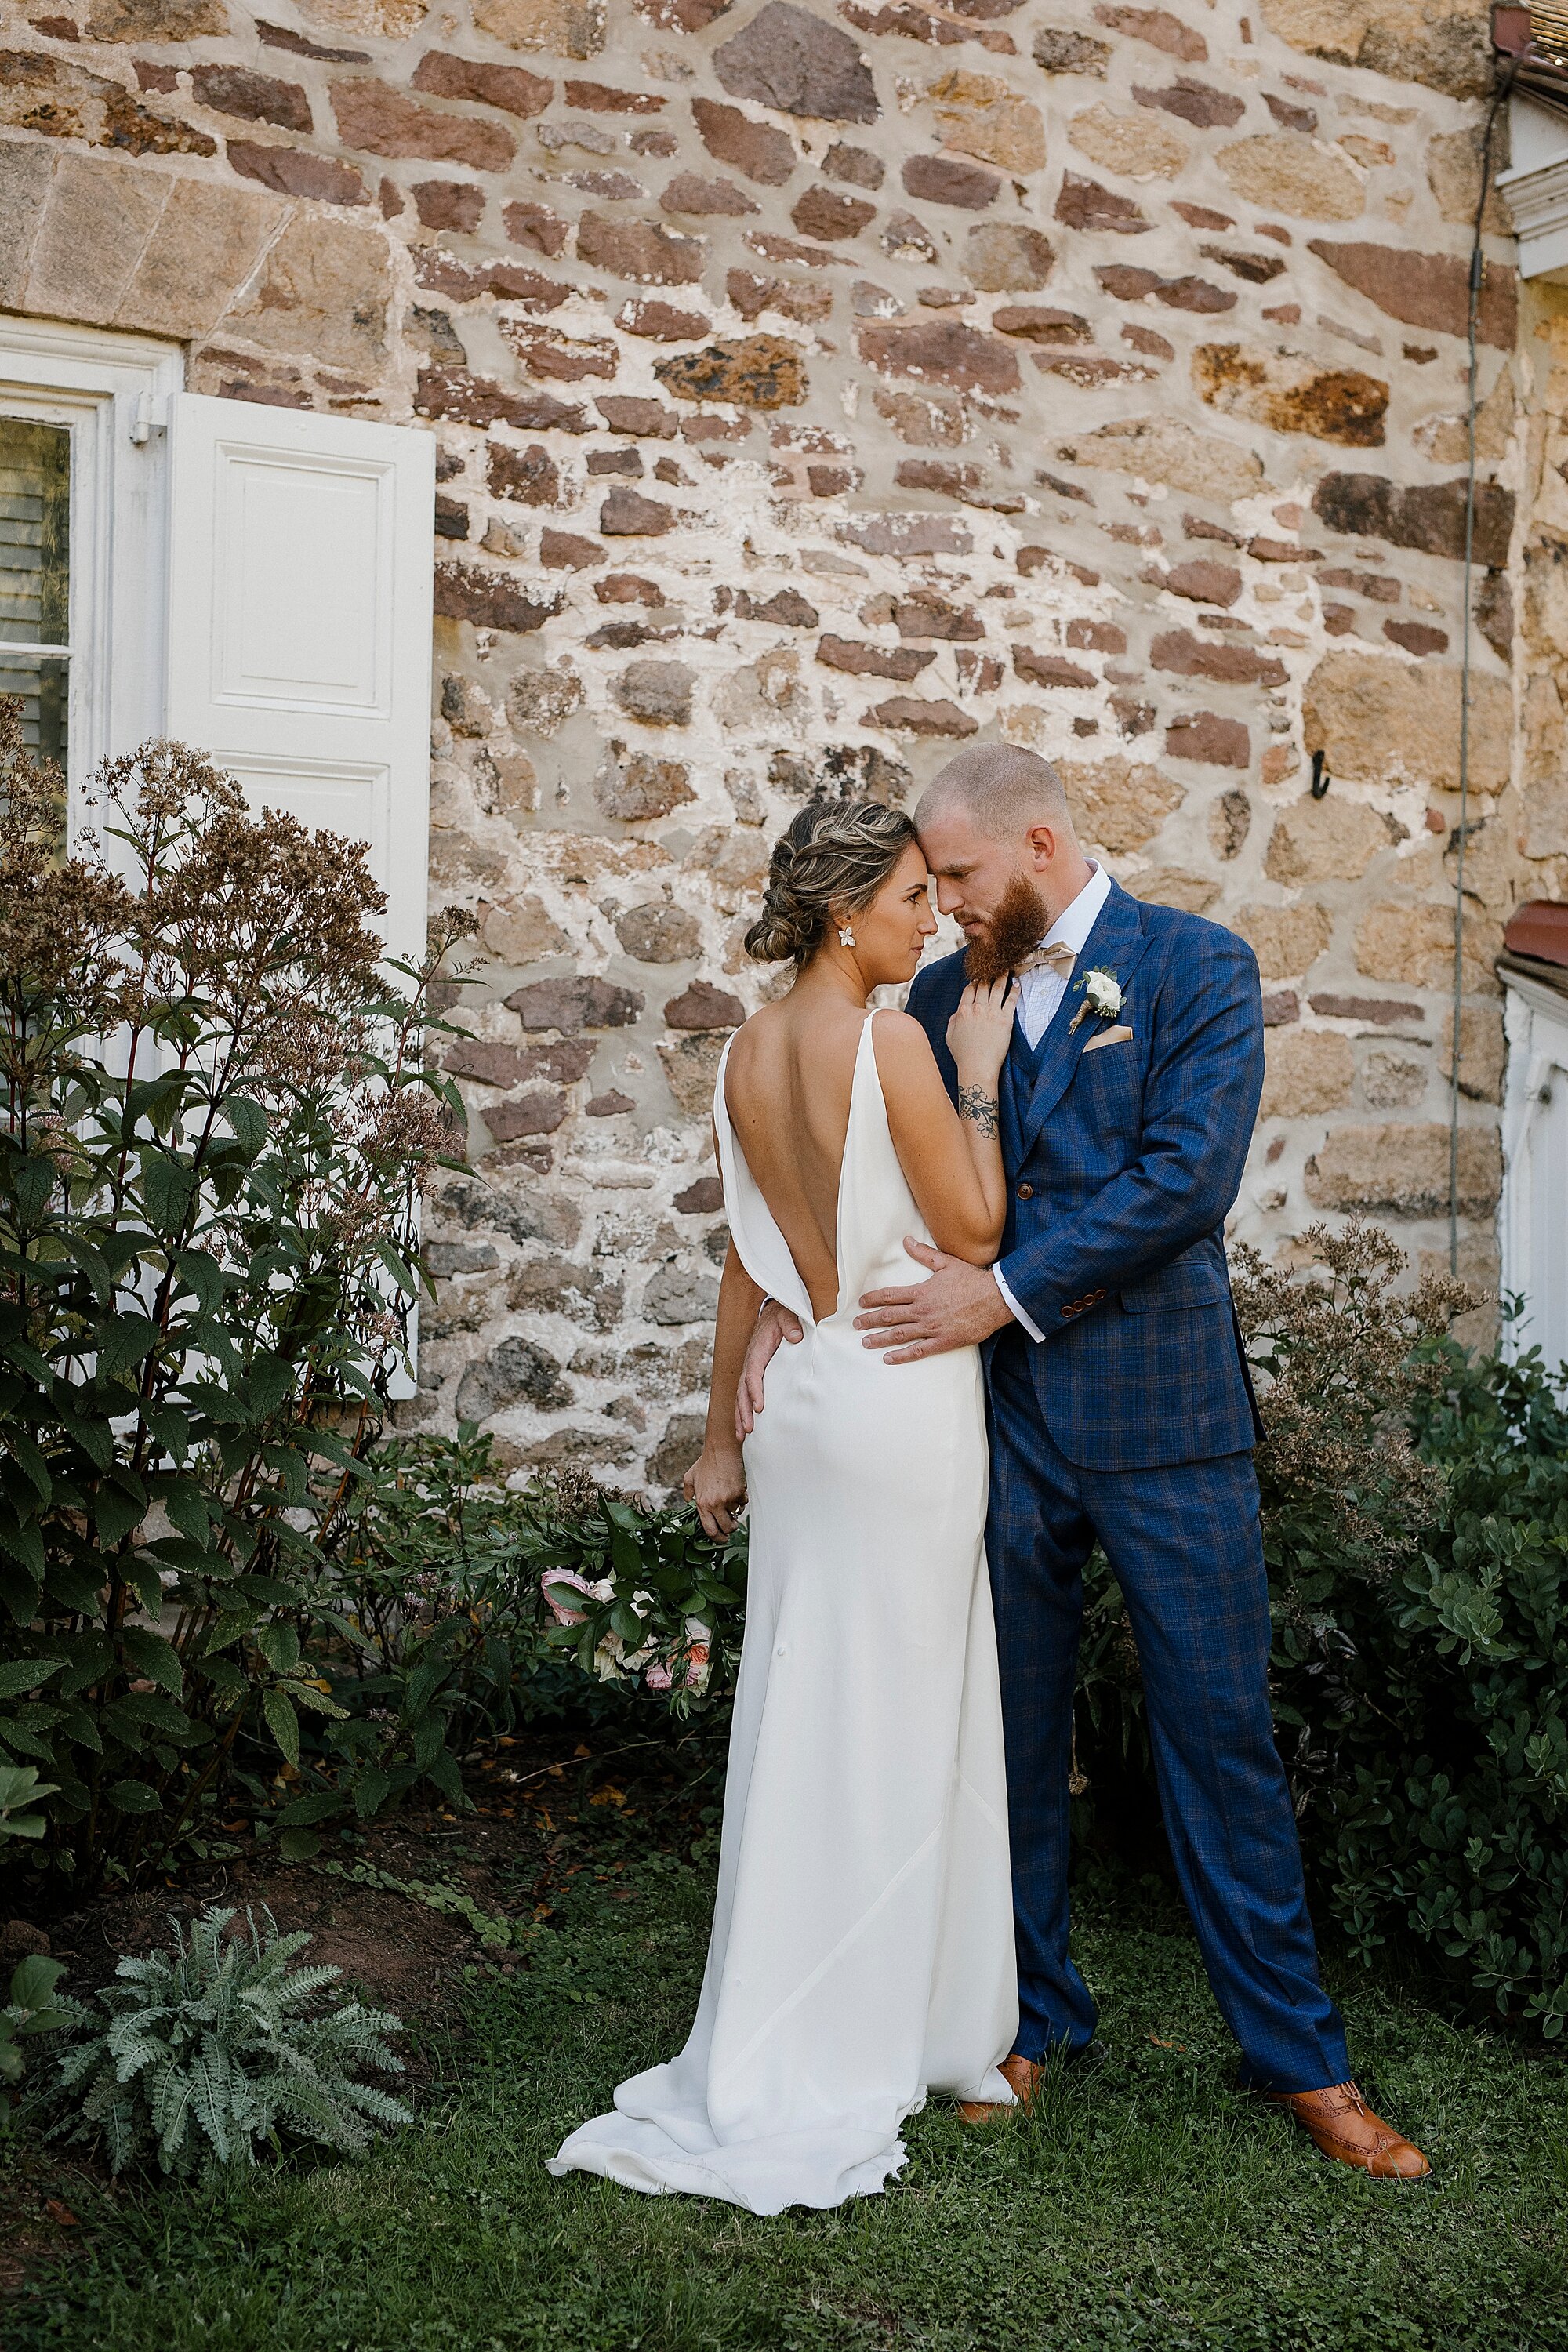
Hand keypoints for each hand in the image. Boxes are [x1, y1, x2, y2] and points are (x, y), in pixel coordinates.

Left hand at [683, 1442, 746, 1538]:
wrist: (721, 1450)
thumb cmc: (707, 1463)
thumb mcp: (690, 1479)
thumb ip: (688, 1494)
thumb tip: (689, 1503)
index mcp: (702, 1503)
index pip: (710, 1530)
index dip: (717, 1538)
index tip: (721, 1538)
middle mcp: (715, 1503)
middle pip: (726, 1527)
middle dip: (730, 1529)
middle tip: (731, 1525)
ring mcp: (728, 1499)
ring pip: (736, 1514)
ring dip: (735, 1511)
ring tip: (731, 1500)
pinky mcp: (739, 1493)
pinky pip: (743, 1503)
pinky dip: (741, 1500)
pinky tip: (736, 1491)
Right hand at [736, 1297, 803, 1436]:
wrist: (773, 1314)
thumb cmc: (781, 1317)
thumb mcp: (787, 1316)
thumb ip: (790, 1324)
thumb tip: (795, 1336)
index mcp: (757, 1352)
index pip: (753, 1374)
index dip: (754, 1391)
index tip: (759, 1407)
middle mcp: (750, 1363)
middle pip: (742, 1390)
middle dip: (744, 1410)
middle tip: (749, 1429)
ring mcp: (750, 1371)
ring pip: (740, 1396)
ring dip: (740, 1416)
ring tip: (742, 1435)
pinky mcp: (754, 1376)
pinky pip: (745, 1396)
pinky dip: (743, 1412)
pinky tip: (745, 1429)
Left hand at [856, 1238, 1013, 1362]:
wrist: (996, 1298)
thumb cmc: (972, 1280)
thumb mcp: (946, 1263)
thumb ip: (924, 1254)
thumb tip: (906, 1240)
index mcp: (922, 1291)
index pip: (891, 1296)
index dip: (874, 1299)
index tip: (861, 1303)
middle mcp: (923, 1311)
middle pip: (890, 1316)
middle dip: (870, 1320)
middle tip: (855, 1324)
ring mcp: (932, 1327)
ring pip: (900, 1335)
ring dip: (880, 1339)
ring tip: (865, 1343)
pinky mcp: (943, 1341)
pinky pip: (919, 1350)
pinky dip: (902, 1355)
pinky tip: (888, 1358)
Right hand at [945, 977, 1016, 1087]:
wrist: (977, 1067)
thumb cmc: (963, 1055)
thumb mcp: (950, 1035)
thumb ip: (953, 1019)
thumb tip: (958, 1011)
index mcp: (962, 1010)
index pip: (969, 989)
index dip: (974, 980)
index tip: (980, 976)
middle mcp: (977, 1008)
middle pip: (983, 984)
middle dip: (988, 974)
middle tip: (994, 967)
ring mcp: (992, 1012)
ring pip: (997, 987)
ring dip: (1002, 976)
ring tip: (1006, 969)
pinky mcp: (1005, 1019)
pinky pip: (1011, 1000)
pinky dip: (1014, 990)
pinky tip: (1017, 985)